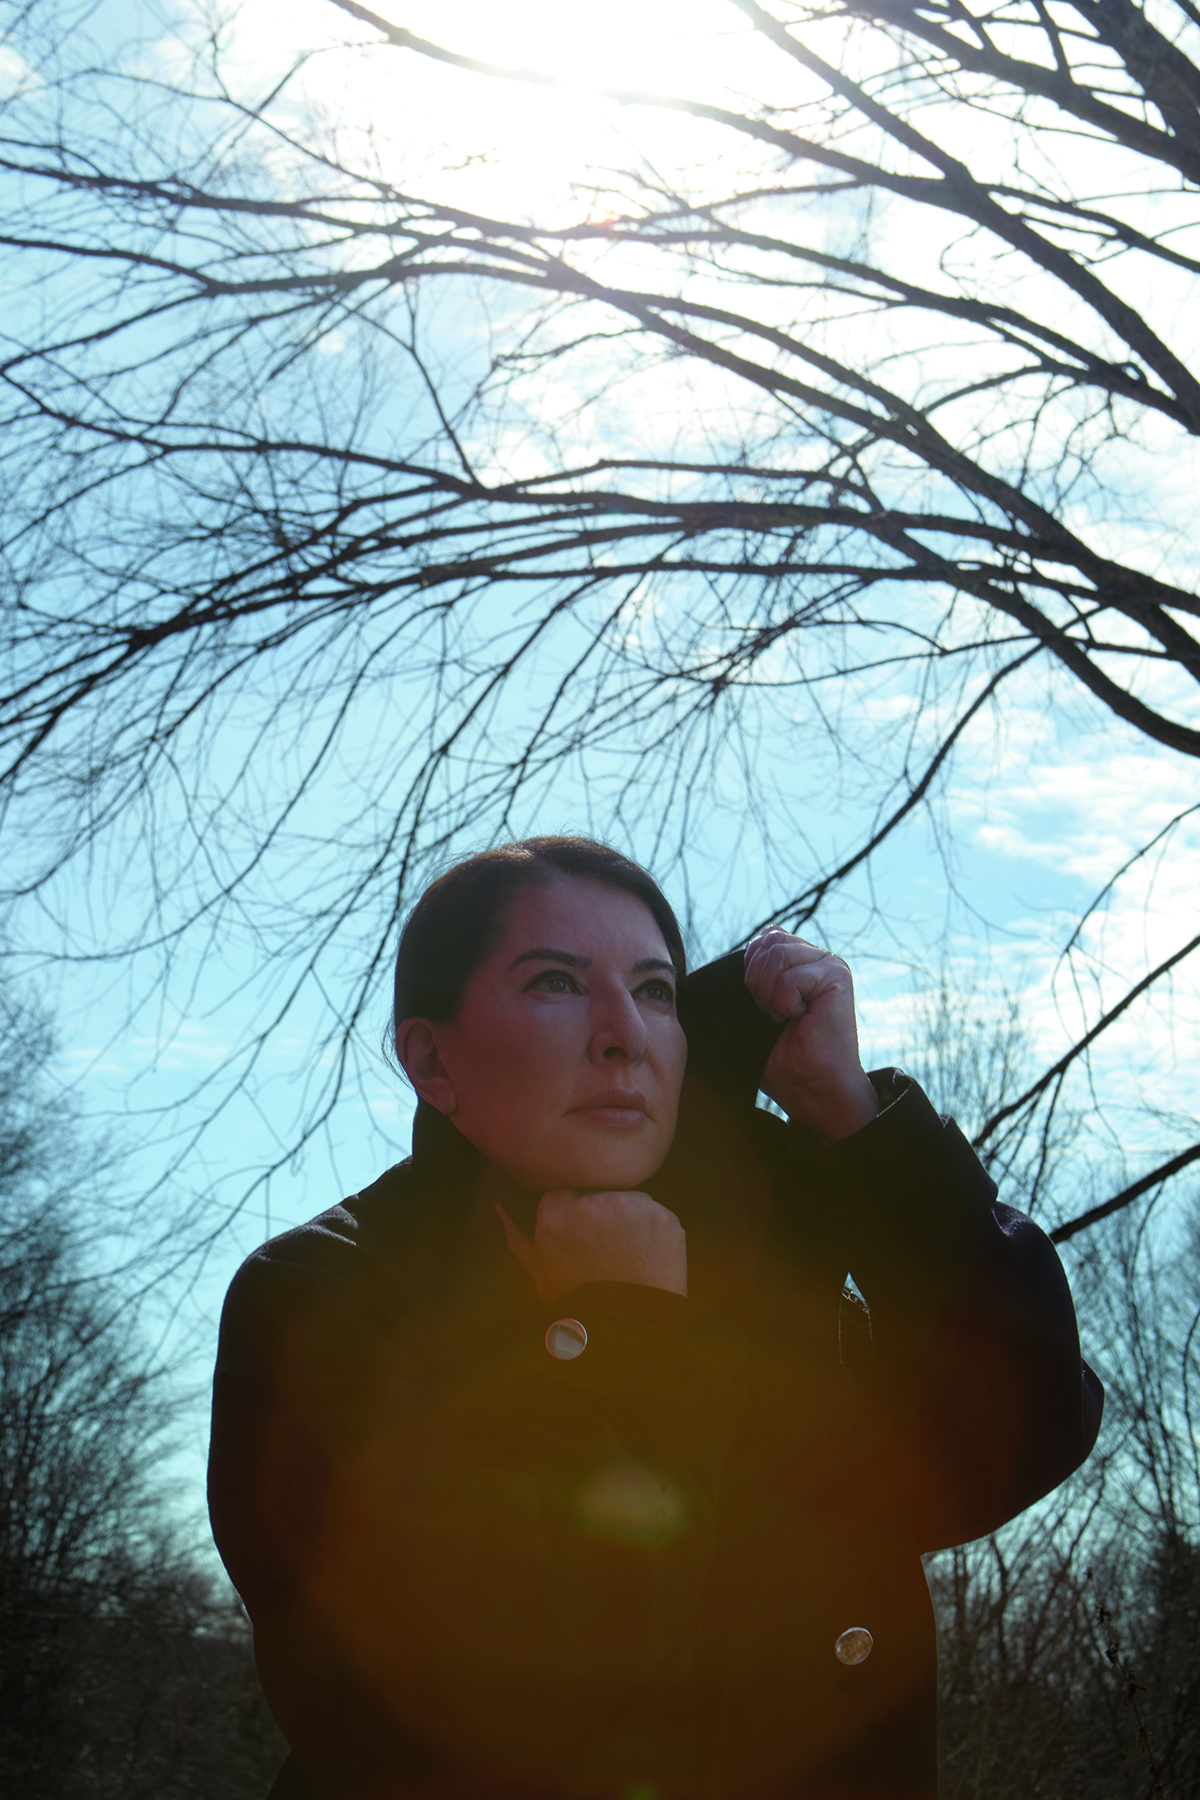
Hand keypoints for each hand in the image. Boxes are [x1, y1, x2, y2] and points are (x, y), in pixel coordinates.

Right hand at [496, 1188, 686, 1303]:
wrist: (635, 1330)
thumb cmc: (583, 1305)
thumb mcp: (543, 1277)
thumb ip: (519, 1241)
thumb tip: (500, 1208)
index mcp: (555, 1218)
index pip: (564, 1193)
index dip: (575, 1216)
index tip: (584, 1237)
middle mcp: (591, 1204)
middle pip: (597, 1194)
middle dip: (602, 1215)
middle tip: (608, 1251)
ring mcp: (630, 1207)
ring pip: (629, 1200)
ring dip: (630, 1220)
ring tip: (629, 1256)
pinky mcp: (662, 1216)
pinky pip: (656, 1214)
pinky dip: (654, 1231)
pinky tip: (648, 1257)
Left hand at [743, 928, 878, 1140]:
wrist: (811, 1085)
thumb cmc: (784, 1056)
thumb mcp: (756, 1009)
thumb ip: (751, 975)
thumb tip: (717, 967)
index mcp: (800, 961)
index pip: (765, 938)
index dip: (751, 969)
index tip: (763, 1006)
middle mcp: (817, 958)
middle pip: (768, 941)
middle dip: (757, 981)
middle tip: (772, 1013)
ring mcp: (830, 964)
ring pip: (777, 954)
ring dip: (770, 993)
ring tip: (785, 1015)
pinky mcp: (837, 976)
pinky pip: (789, 979)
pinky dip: (785, 1004)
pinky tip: (802, 1018)